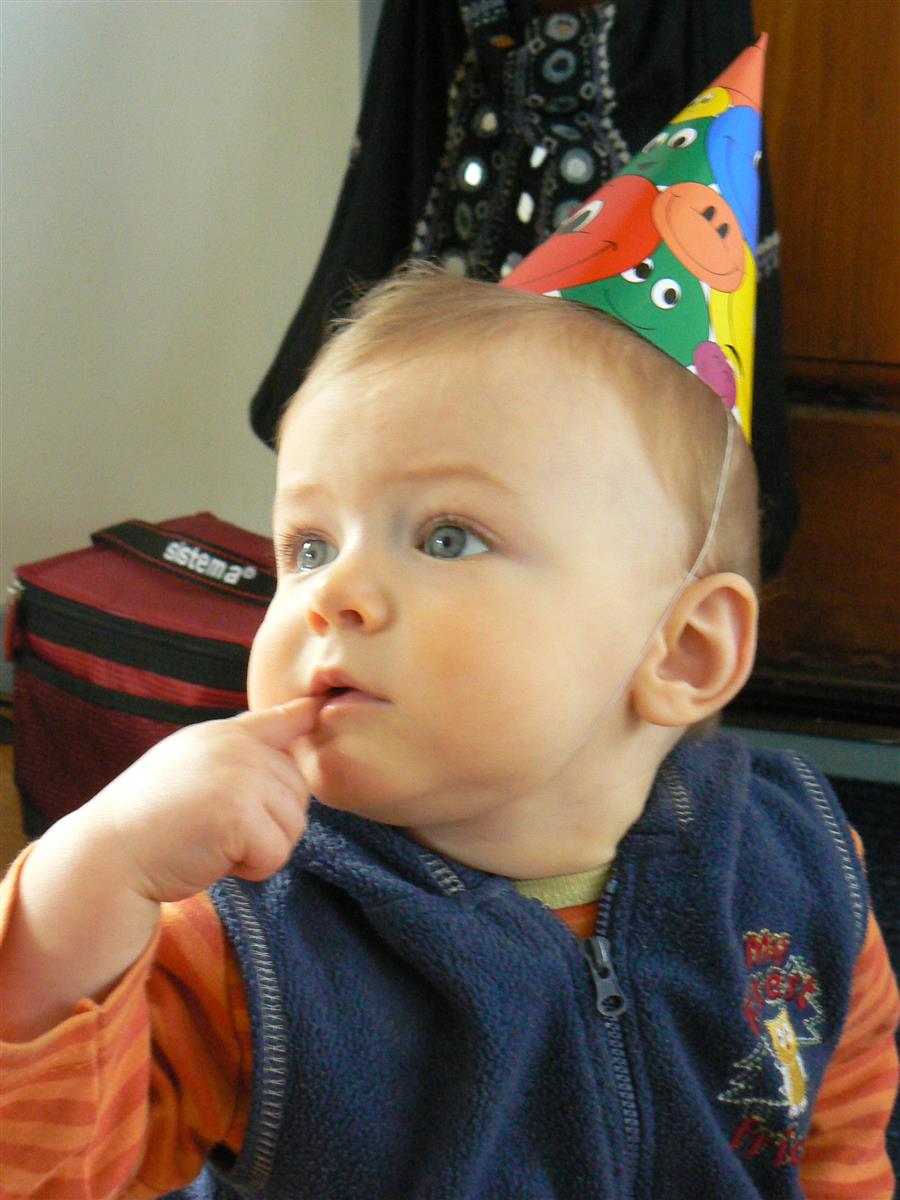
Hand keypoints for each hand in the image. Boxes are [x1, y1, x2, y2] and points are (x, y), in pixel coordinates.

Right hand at [90, 698, 322, 903]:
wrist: (109, 853)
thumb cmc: (151, 820)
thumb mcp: (191, 764)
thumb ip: (235, 752)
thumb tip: (290, 729)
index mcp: (226, 734)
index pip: (280, 718)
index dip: (308, 713)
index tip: (322, 705)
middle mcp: (237, 747)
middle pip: (299, 793)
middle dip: (270, 824)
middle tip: (220, 831)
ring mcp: (240, 776)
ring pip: (294, 826)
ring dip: (261, 849)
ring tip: (214, 842)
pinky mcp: (239, 814)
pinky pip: (277, 854)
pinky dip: (252, 869)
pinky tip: (214, 858)